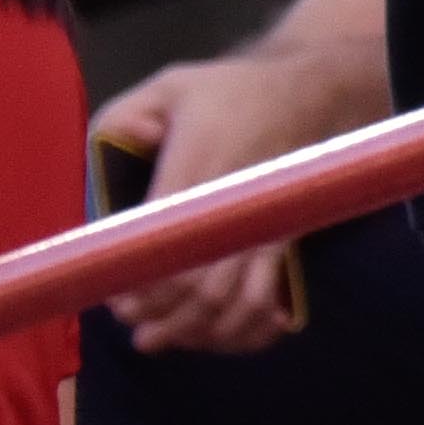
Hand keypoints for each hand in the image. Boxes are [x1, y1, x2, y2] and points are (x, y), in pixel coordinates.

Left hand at [98, 46, 373, 358]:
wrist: (306, 96)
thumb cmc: (227, 93)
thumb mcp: (171, 86)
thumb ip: (128, 114)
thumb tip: (119, 149)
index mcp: (198, 164)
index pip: (165, 239)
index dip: (140, 278)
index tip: (116, 295)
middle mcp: (233, 203)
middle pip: (196, 282)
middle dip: (159, 313)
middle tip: (129, 323)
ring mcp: (261, 226)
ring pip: (227, 299)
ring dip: (190, 329)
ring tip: (157, 339)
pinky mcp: (280, 241)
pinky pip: (262, 298)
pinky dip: (238, 328)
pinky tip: (212, 338)